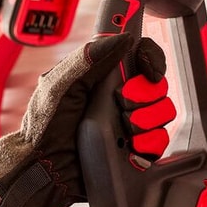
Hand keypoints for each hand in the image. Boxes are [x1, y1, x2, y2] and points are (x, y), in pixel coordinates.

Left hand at [0, 33, 175, 206]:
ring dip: (146, 120)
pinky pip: (159, 142)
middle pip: (157, 85)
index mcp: (103, 77)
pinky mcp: (134, 150)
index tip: (148, 68)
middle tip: (121, 104)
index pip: (140, 56)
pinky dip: (148, 144)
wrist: (44, 168)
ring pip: (162, 112)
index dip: (151, 57)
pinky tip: (130, 149)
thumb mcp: (60, 85)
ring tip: (124, 131)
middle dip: (144, 95)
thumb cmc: (44, 126)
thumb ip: (89, 58)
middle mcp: (119, 98)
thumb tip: (123, 37)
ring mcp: (129, 125)